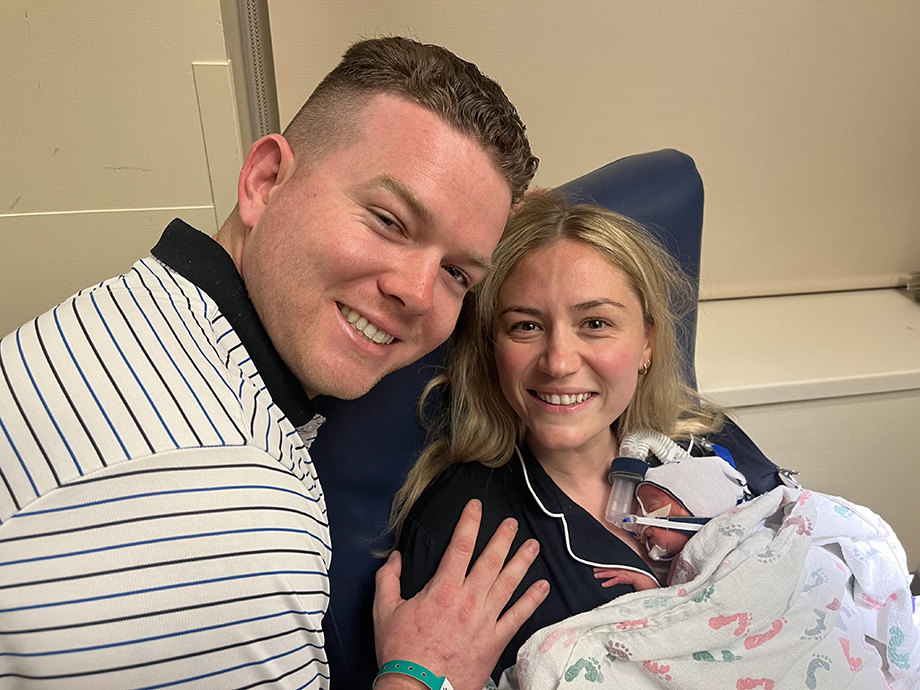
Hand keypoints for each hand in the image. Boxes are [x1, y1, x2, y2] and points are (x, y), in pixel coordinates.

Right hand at [373, 499, 549, 689]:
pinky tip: (542, 587)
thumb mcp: (384, 611)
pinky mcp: (495, 640)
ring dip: (522, 562)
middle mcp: (468, 600)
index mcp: (442, 589)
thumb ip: (388, 580)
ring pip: (509, 583)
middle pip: (490, 560)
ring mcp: (485, 620)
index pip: (459, 547)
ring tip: (533, 546)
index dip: (469, 523)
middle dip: (502, 538)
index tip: (476, 506)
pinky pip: (518, 616)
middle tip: (512, 523)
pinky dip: (532, 600)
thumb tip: (394, 557)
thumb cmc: (401, 652)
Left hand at [593, 567, 659, 590]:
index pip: (611, 564)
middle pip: (609, 567)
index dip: (603, 565)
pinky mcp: (624, 578)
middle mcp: (621, 568)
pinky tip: (603, 584)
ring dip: (603, 574)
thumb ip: (621, 570)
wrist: (644, 577)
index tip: (596, 565)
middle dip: (601, 568)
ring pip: (610, 572)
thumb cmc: (637, 574)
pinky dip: (609, 582)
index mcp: (621, 565)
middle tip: (593, 569)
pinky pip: (615, 580)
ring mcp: (622, 573)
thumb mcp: (628, 569)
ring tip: (596, 575)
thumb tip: (615, 572)